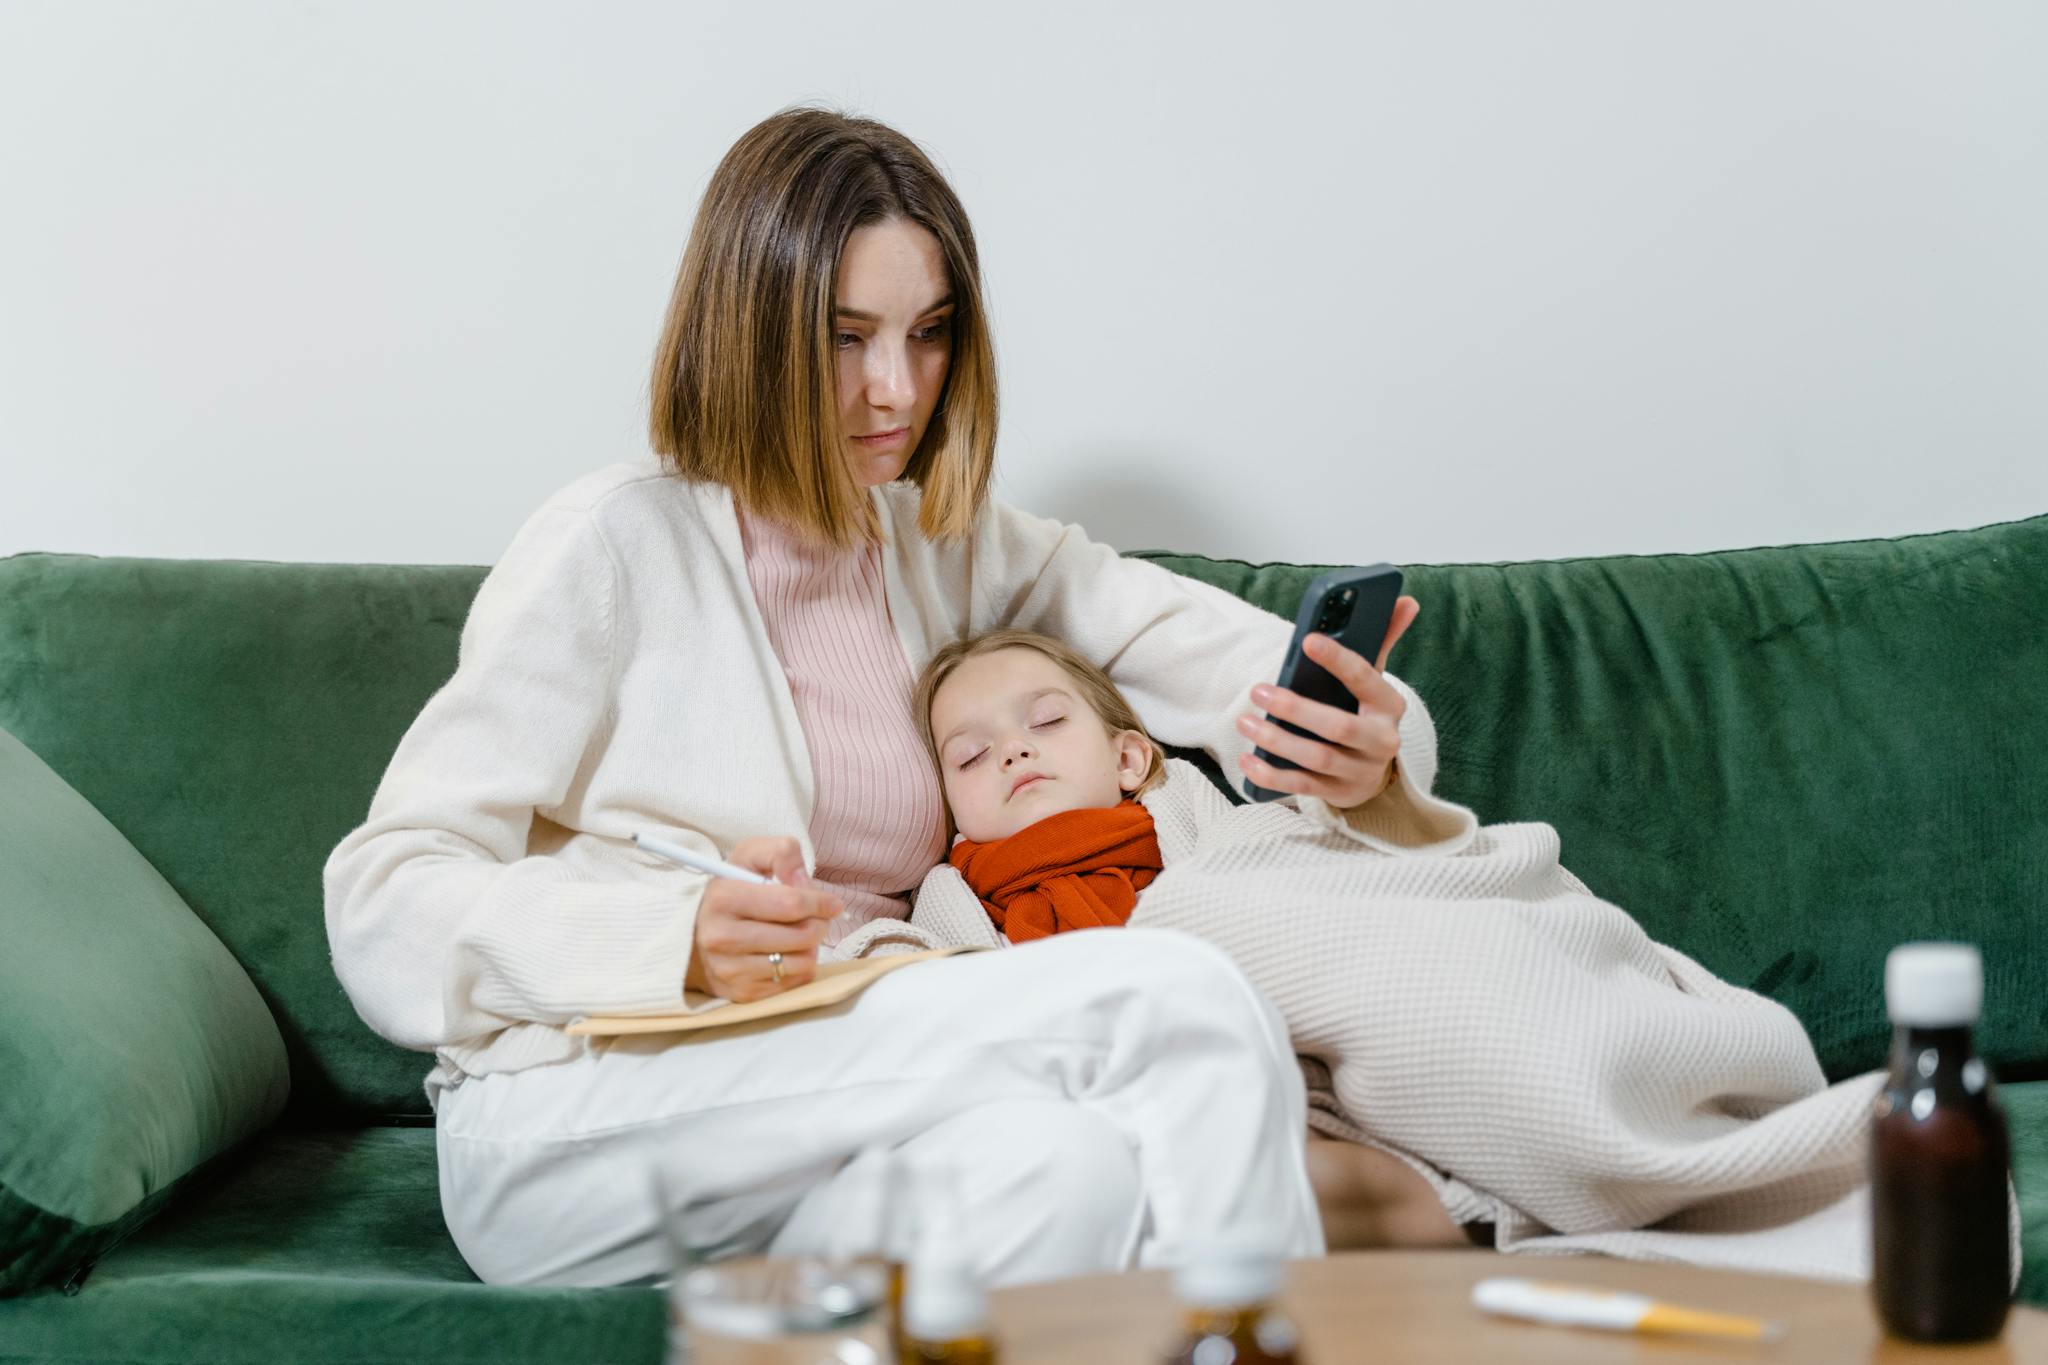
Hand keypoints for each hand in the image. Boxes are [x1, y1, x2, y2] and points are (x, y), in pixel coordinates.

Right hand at [686, 837, 843, 1001]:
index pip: (790, 903)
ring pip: (802, 962)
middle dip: (818, 924)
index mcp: (723, 898)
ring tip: (797, 935)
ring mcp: (730, 969)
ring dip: (810, 947)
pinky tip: (786, 953)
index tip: (832, 903)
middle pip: (801, 935)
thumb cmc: (730, 891)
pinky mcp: (741, 993)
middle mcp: (722, 937)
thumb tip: (803, 881)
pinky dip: (799, 966)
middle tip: (813, 918)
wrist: (693, 934)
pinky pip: (794, 982)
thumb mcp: (748, 857)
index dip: (820, 902)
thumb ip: (781, 853)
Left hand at [1236, 595, 1420, 809]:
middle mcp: (1381, 741)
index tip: (1309, 641)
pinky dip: (1271, 774)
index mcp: (1390, 706)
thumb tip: (1407, 601)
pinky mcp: (1339, 793)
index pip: (1365, 678)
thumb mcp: (1373, 682)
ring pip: (1317, 757)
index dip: (1337, 660)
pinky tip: (1248, 759)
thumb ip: (1383, 641)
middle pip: (1338, 726)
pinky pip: (1302, 786)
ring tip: (1245, 720)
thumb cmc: (1364, 714)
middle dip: (1295, 708)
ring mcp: (1361, 771)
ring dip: (1277, 740)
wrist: (1373, 772)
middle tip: (1258, 690)